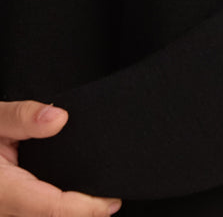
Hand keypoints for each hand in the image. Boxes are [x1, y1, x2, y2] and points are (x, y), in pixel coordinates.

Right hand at [0, 100, 121, 215]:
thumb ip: (22, 117)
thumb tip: (59, 118)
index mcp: (2, 192)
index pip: (52, 208)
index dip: (86, 209)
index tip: (111, 201)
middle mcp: (3, 211)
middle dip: (81, 214)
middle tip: (108, 200)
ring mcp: (4, 215)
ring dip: (64, 213)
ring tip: (92, 201)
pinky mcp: (7, 213)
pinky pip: (30, 216)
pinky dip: (51, 210)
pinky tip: (68, 202)